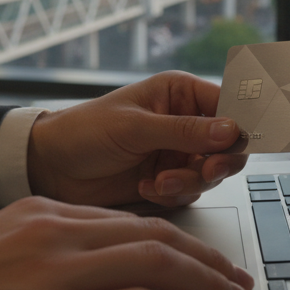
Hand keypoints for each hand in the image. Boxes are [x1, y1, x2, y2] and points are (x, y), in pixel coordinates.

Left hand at [27, 71, 247, 207]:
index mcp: (180, 93)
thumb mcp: (135, 127)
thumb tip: (230, 130)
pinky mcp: (168, 180)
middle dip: (218, 161)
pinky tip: (146, 188)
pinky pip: (190, 192)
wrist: (50, 168)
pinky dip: (172, 195)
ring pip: (212, 172)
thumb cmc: (83, 132)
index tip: (238, 143)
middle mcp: (185, 122)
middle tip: (206, 170)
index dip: (240, 125)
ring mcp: (177, 152)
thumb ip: (185, 130)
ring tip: (159, 181)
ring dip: (189, 181)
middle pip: (229, 144)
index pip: (229, 105)